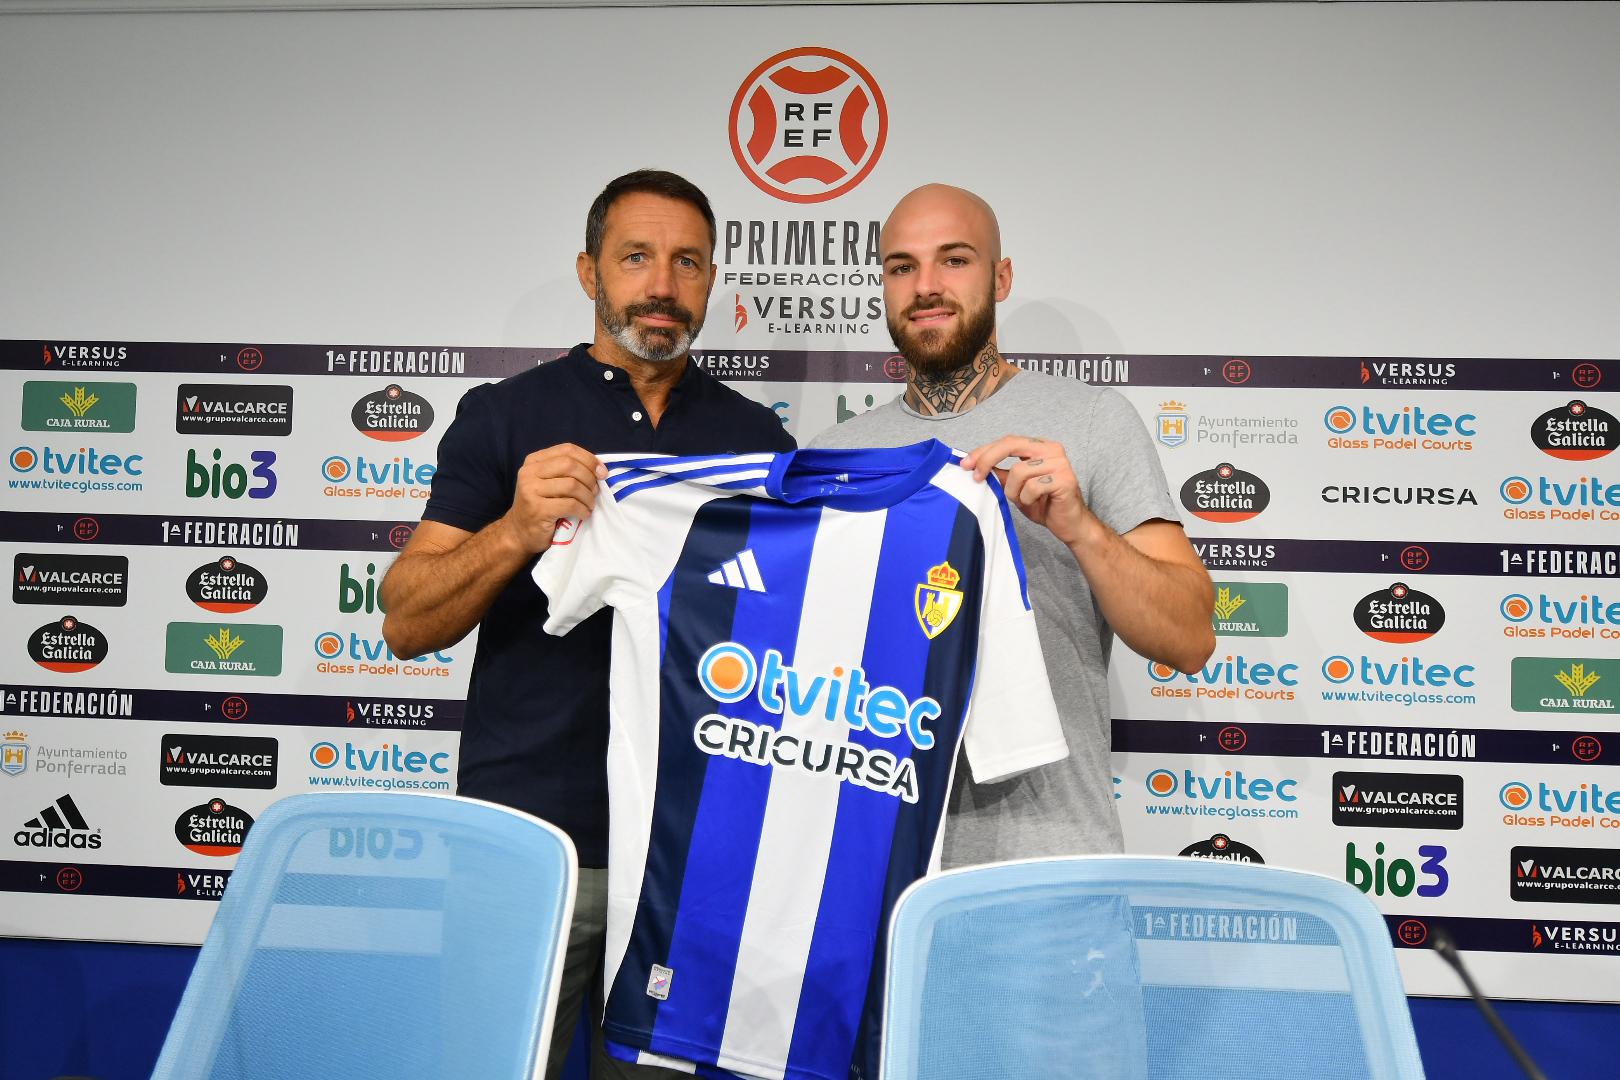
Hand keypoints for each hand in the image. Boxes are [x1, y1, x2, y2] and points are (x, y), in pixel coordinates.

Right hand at [501, 443, 607, 554]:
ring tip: (589, 505)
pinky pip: (570, 504)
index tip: (602, 473)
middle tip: (595, 492)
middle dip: (589, 478)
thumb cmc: (541, 506)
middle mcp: (529, 472)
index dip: (589, 459)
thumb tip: (600, 469)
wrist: (520, 533)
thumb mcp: (549, 482)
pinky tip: (583, 514)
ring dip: (588, 497)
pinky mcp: (538, 509)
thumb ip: (567, 471)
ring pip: (572, 485)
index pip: (567, 449)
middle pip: (570, 465)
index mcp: (534, 461)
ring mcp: (531, 490)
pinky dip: (582, 510)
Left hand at [960, 435, 1095, 546]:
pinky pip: (1032, 486)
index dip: (984, 451)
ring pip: (1018, 471)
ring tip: (1023, 499)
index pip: (1007, 441)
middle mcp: (1052, 449)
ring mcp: (1060, 463)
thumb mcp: (1015, 487)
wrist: (1069, 525)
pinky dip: (1027, 498)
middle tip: (975, 477)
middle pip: (1011, 444)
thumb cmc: (1043, 504)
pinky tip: (1036, 502)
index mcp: (1040, 446)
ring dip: (1013, 491)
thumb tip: (973, 466)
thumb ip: (1000, 474)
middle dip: (987, 459)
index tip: (965, 463)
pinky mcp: (1065, 479)